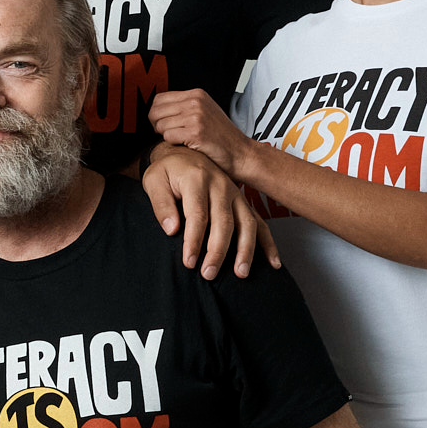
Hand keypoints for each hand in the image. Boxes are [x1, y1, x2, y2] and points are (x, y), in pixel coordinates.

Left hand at [142, 145, 278, 279]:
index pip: (198, 214)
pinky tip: (272, 263)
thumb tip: (172, 229)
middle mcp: (221, 185)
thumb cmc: (166, 171)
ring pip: (246, 223)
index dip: (193, 240)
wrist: (183, 154)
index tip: (189, 262)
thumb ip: (161, 205)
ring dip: (246, 249)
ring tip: (240, 273)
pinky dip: (268, 243)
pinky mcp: (243, 203)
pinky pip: (260, 223)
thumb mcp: (154, 181)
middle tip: (208, 274)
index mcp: (197, 179)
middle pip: (224, 221)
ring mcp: (236, 194)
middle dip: (218, 250)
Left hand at [149, 89, 256, 180]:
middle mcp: (196, 101)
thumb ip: (184, 107)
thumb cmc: (221, 137)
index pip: (159, 98)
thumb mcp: (204, 112)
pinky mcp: (195, 132)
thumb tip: (157, 111)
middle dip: (156, 126)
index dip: (156, 114)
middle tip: (168, 135)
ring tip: (181, 141)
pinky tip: (186, 146)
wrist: (240, 152)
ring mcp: (196, 116)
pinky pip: (167, 137)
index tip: (163, 124)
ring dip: (166, 137)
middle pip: (155, 111)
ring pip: (160, 125)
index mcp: (197, 94)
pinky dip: (172, 144)